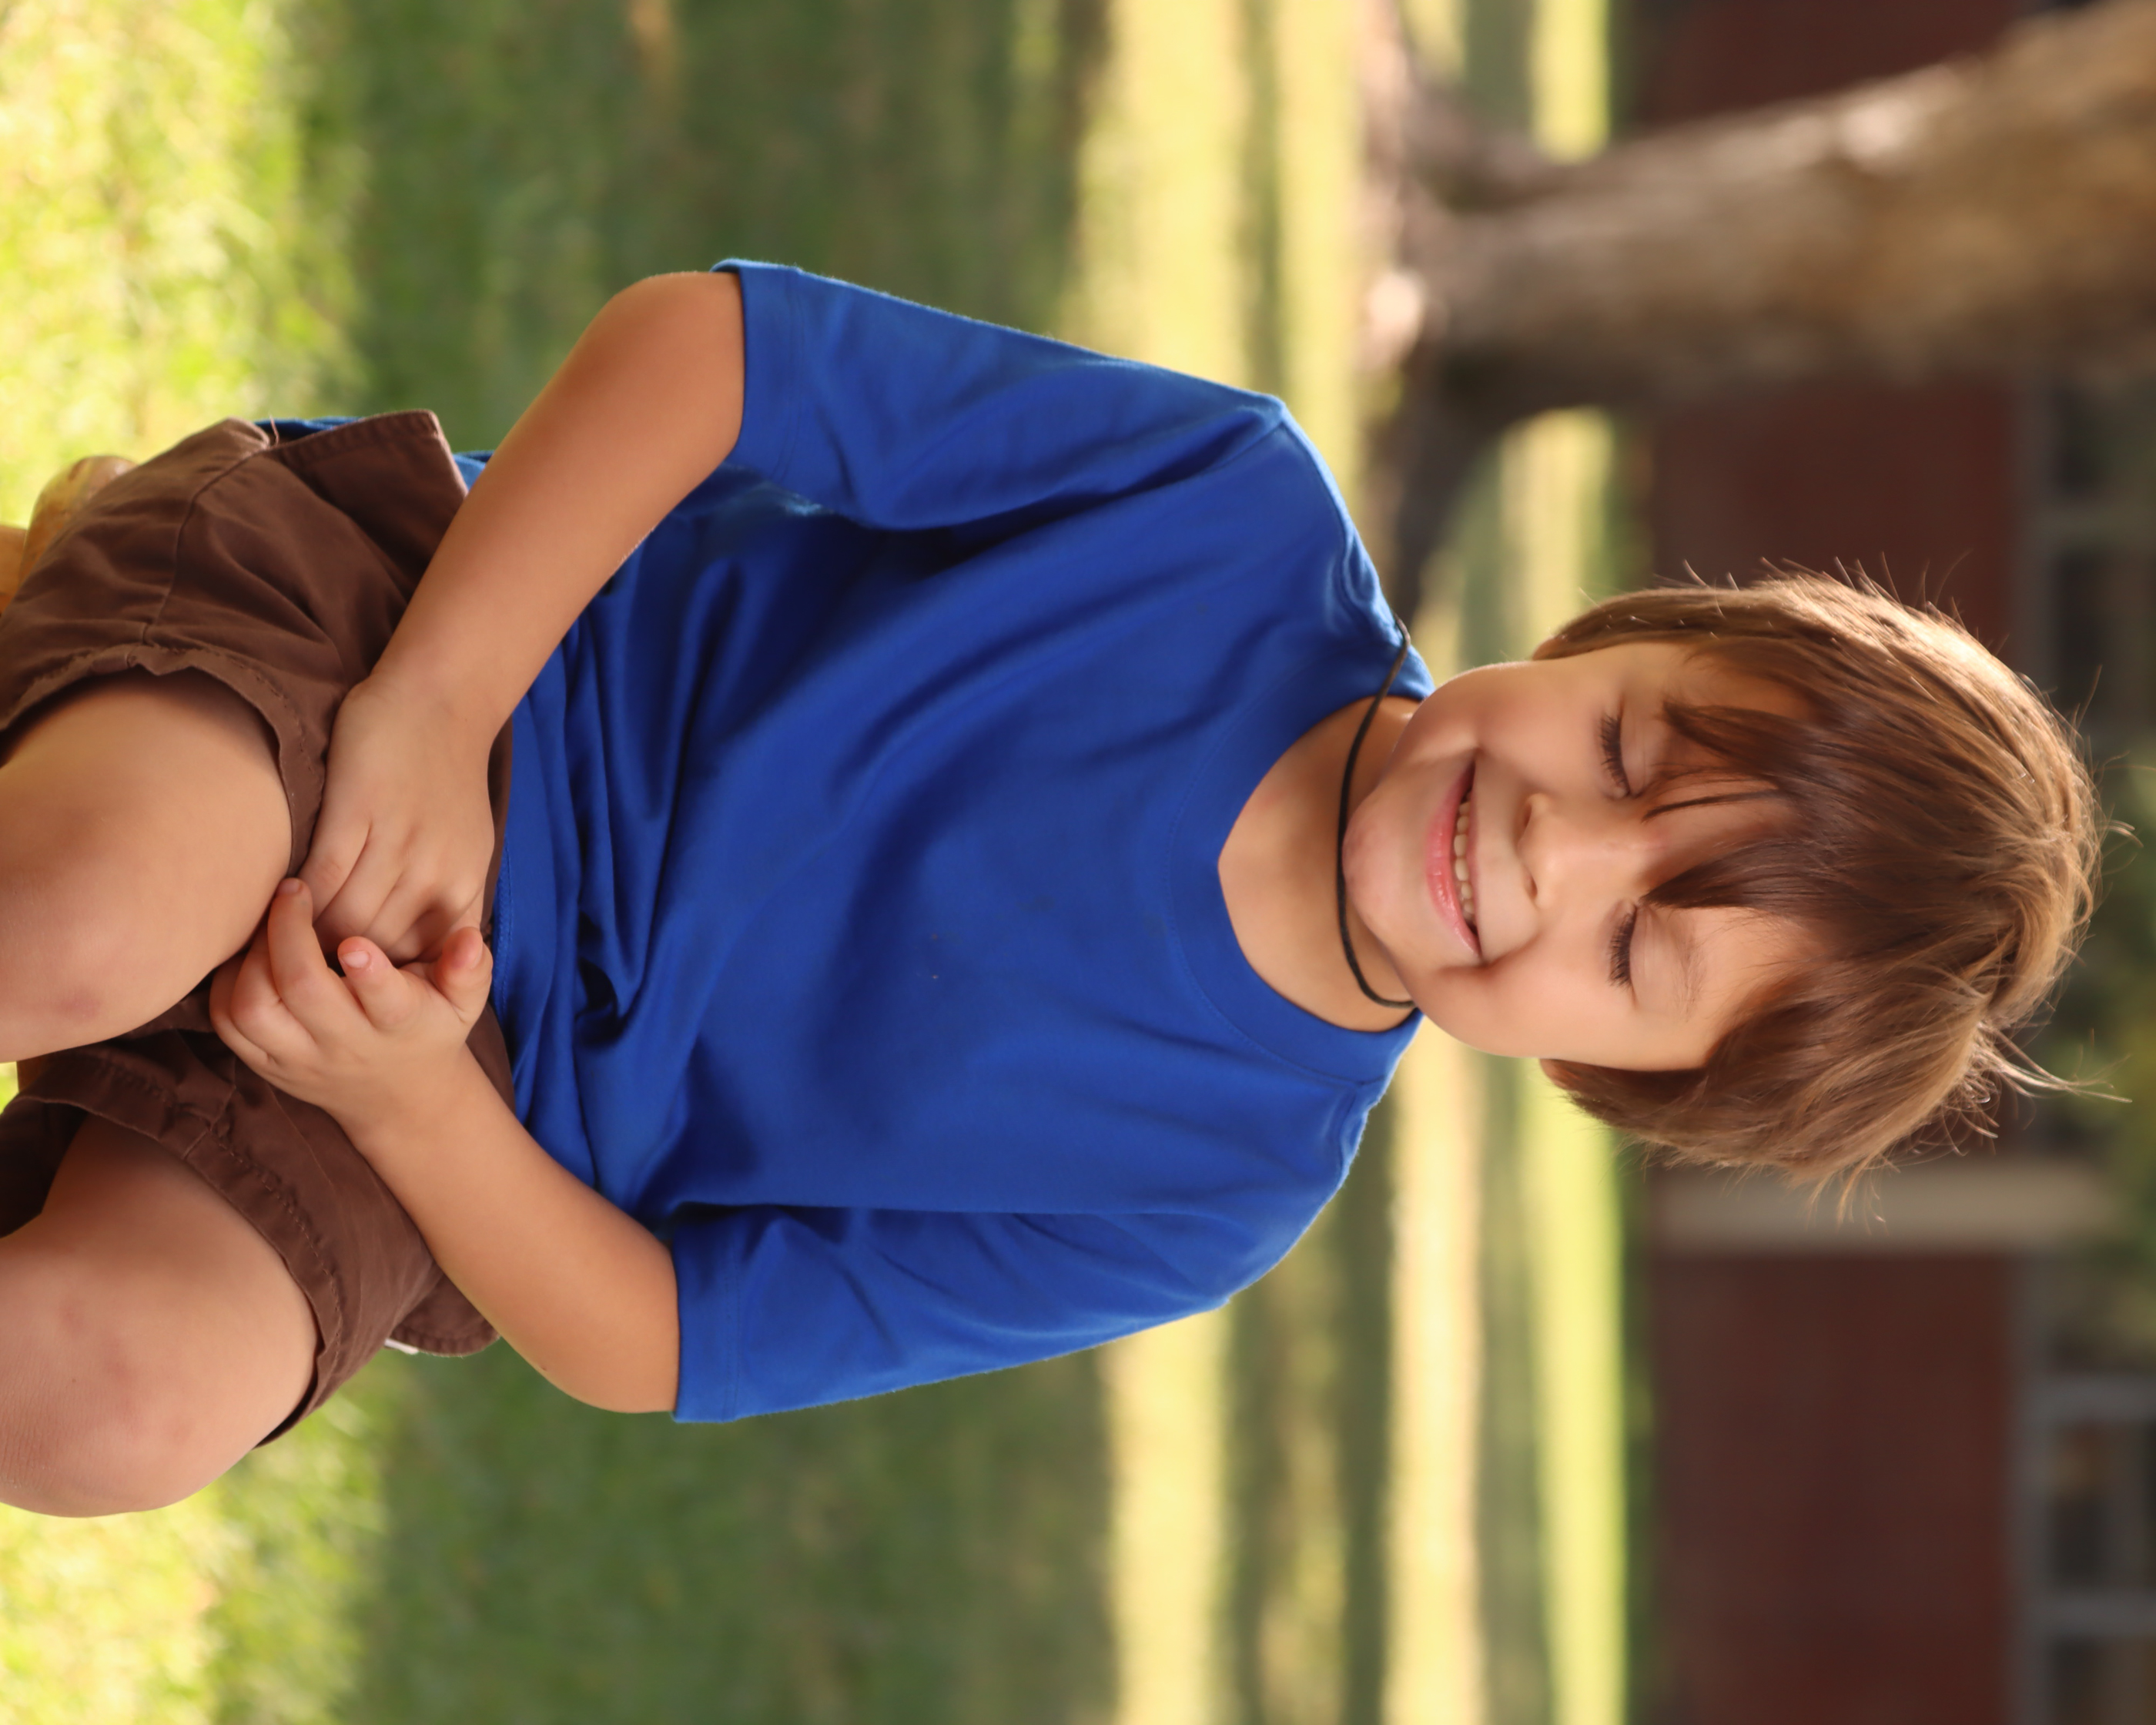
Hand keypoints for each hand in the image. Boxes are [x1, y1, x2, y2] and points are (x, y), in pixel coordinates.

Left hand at [210, 878, 493, 1135]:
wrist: (396, 1097)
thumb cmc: (429, 1028)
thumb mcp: (464, 1003)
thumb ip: (470, 969)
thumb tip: (471, 938)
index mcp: (399, 1026)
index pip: (386, 1005)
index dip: (370, 975)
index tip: (356, 943)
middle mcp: (344, 1045)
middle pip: (303, 993)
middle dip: (289, 934)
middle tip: (293, 888)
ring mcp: (297, 1057)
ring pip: (254, 1009)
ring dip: (252, 957)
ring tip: (269, 917)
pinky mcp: (263, 1063)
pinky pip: (226, 1022)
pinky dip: (225, 980)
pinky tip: (246, 951)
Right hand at [301, 674, 497, 962]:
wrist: (440, 699)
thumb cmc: (442, 775)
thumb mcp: (465, 845)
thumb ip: (440, 897)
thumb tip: (408, 950)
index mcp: (464, 884)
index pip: (418, 957)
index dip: (379, 980)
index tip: (348, 996)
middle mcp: (435, 871)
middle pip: (377, 946)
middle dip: (337, 973)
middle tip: (294, 990)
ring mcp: (400, 841)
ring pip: (347, 919)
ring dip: (308, 942)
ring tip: (273, 960)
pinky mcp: (361, 810)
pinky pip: (325, 875)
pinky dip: (298, 900)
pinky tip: (275, 910)